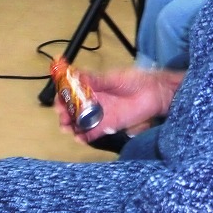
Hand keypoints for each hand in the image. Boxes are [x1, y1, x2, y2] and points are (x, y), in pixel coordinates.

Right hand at [55, 68, 183, 142]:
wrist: (155, 93)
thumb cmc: (135, 80)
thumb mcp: (113, 77)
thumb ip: (95, 79)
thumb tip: (75, 74)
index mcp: (93, 87)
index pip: (72, 91)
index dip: (63, 96)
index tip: (58, 100)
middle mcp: (94, 101)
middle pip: (73, 108)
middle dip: (64, 112)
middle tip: (62, 115)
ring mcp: (100, 114)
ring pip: (80, 122)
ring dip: (71, 125)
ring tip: (67, 127)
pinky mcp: (109, 126)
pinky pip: (93, 133)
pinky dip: (84, 136)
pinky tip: (79, 137)